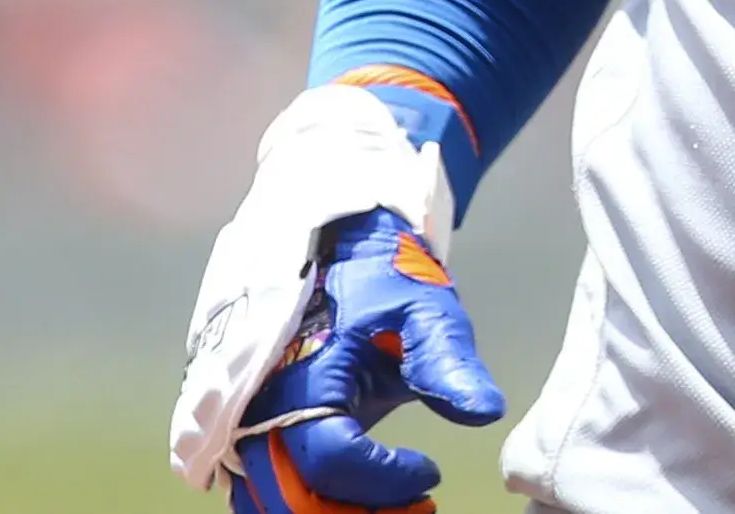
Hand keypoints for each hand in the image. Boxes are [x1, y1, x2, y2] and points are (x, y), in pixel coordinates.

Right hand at [227, 209, 504, 512]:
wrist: (341, 248)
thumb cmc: (385, 280)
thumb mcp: (425, 312)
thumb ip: (447, 363)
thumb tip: (487, 412)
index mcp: (298, 377)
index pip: (331, 460)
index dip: (384, 480)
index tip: (430, 471)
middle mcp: (257, 408)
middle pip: (292, 497)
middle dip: (357, 511)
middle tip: (415, 503)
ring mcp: (246, 420)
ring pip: (268, 500)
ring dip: (329, 511)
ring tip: (392, 502)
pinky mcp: (250, 428)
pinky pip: (261, 487)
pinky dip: (306, 502)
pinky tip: (361, 497)